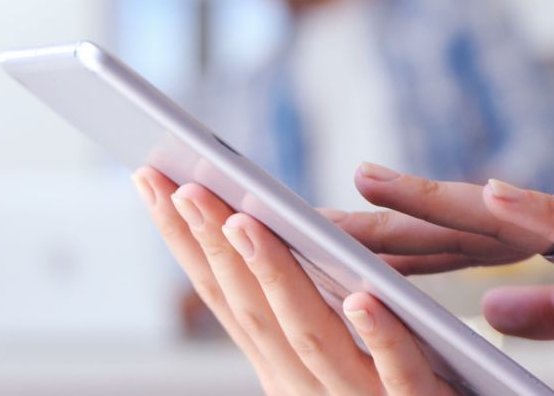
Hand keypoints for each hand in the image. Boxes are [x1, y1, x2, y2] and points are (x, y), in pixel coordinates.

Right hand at [131, 167, 457, 395]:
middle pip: (255, 310)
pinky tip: (362, 299)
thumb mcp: (338, 351)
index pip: (228, 295)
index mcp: (285, 364)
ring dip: (276, 278)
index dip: (188, 243)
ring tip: (245, 222)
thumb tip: (260, 228)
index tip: (153, 180)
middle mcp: (309, 385)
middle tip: (184, 185)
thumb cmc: (398, 390)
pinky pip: (400, 372)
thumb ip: (306, 305)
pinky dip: (379, 336)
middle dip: (213, 247)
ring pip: (313, 337)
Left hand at [338, 163, 553, 365]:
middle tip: (312, 218)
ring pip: (506, 213)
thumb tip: (488, 309)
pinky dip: (536, 211)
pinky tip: (488, 192)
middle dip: (388, 222)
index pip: (469, 241)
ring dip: (435, 201)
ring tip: (366, 187)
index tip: (342, 245)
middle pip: (467, 221)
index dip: (402, 243)